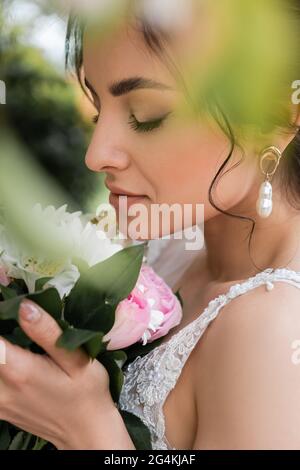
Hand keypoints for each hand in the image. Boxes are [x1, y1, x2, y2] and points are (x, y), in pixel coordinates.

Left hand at [0, 299, 115, 448]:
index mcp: (20, 371)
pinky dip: (1, 366)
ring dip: (2, 352)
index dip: (1, 318)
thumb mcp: (77, 360)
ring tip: (19, 343)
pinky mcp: (0, 409)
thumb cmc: (88, 392)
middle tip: (16, 322)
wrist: (87, 433)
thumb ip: (48, 333)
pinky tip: (17, 360)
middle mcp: (2, 389)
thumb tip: (25, 306)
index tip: (9, 309)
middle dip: (3, 335)